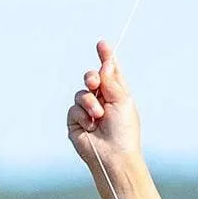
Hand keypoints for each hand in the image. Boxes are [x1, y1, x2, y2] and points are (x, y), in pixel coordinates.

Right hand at [65, 41, 142, 179]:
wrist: (113, 154)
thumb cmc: (124, 130)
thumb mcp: (122, 99)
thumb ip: (111, 80)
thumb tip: (106, 63)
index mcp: (116, 94)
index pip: (109, 72)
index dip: (105, 58)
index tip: (102, 44)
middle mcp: (102, 101)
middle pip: (91, 78)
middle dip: (92, 77)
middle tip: (95, 83)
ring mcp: (87, 112)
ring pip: (81, 93)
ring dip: (90, 102)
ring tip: (99, 115)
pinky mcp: (75, 122)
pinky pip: (73, 108)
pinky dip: (83, 114)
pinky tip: (91, 126)